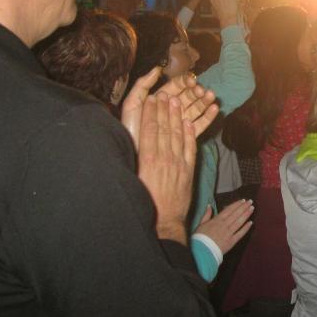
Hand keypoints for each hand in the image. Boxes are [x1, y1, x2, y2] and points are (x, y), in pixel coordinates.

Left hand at [121, 70, 218, 150]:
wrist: (132, 154)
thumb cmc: (131, 128)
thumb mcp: (132, 103)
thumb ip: (142, 85)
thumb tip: (158, 69)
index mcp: (161, 99)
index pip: (177, 86)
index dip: (185, 81)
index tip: (192, 81)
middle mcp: (172, 109)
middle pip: (189, 96)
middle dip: (197, 91)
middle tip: (202, 91)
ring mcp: (180, 122)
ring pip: (196, 108)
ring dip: (205, 101)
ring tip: (212, 96)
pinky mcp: (186, 136)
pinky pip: (200, 125)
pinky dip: (208, 117)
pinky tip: (214, 109)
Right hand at [137, 93, 196, 243]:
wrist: (164, 223)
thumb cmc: (143, 203)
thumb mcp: (133, 180)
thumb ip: (133, 161)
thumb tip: (126, 146)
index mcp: (147, 160)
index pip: (150, 130)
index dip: (152, 112)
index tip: (152, 99)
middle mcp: (164, 158)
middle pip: (164, 128)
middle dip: (164, 109)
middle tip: (165, 93)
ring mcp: (178, 163)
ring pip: (178, 134)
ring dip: (178, 116)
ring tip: (176, 101)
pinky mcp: (188, 170)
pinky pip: (190, 147)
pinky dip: (190, 133)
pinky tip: (189, 122)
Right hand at [194, 200, 253, 255]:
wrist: (201, 252)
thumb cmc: (199, 238)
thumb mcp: (200, 224)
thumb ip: (206, 214)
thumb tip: (209, 205)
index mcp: (217, 220)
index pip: (229, 210)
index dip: (236, 204)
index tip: (243, 200)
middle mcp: (224, 225)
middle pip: (236, 214)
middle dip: (244, 207)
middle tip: (251, 201)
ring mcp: (229, 233)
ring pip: (239, 222)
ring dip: (246, 214)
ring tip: (252, 208)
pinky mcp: (231, 242)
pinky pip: (240, 233)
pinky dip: (246, 228)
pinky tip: (251, 222)